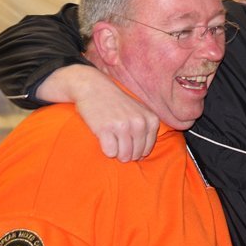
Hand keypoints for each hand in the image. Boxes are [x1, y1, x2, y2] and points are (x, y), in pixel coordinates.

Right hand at [38, 65, 159, 160]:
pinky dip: (106, 149)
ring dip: (116, 153)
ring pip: (123, 156)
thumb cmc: (117, 102)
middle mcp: (139, 123)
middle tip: (117, 141)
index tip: (128, 141)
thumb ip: (146, 130)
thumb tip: (143, 157)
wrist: (94, 88)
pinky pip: (110, 152)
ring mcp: (123, 126)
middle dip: (126, 154)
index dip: (136, 150)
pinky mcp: (106, 129)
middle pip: (136, 155)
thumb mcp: (140, 111)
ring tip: (112, 140)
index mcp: (151, 120)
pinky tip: (104, 137)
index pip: (147, 150)